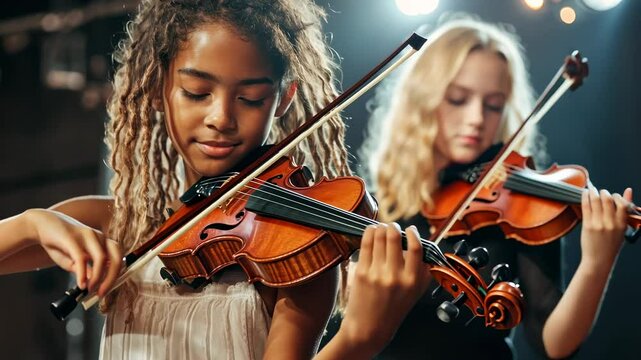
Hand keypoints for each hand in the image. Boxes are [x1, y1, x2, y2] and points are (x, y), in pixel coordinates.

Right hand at [24, 209, 121, 295]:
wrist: (41, 225)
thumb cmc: (60, 244)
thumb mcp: (74, 260)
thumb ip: (85, 269)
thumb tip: (93, 283)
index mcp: (102, 242)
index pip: (118, 259)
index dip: (115, 276)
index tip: (105, 291)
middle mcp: (99, 237)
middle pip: (116, 258)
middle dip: (111, 278)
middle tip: (101, 293)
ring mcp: (87, 235)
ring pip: (101, 258)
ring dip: (98, 277)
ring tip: (90, 290)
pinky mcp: (73, 238)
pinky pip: (81, 258)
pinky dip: (82, 274)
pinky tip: (81, 284)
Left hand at [338, 223, 430, 355]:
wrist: (368, 329)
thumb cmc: (392, 310)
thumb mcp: (415, 293)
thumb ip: (422, 270)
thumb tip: (420, 244)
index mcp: (412, 281)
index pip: (416, 248)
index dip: (413, 233)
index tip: (411, 230)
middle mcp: (395, 276)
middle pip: (395, 237)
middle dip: (394, 227)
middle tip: (393, 227)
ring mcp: (377, 273)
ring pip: (379, 237)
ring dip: (381, 228)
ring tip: (382, 228)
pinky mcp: (361, 272)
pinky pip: (366, 244)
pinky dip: (369, 232)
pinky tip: (371, 231)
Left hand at [580, 186, 631, 267]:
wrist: (599, 261)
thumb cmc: (610, 246)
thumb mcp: (622, 230)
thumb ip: (624, 212)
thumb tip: (628, 192)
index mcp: (621, 225)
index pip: (623, 204)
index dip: (618, 196)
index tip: (614, 195)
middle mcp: (611, 223)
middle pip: (608, 199)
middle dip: (604, 192)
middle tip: (601, 192)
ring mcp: (598, 224)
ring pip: (596, 200)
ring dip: (593, 191)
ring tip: (592, 189)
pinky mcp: (587, 225)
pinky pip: (586, 206)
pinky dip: (585, 197)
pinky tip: (584, 193)